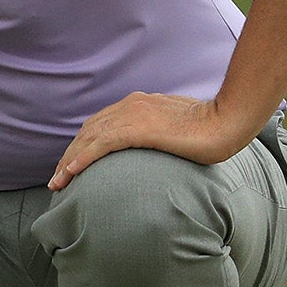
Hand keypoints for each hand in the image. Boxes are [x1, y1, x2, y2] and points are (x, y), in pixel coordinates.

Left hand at [47, 92, 256, 190]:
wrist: (229, 118)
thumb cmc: (212, 126)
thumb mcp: (178, 126)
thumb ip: (160, 131)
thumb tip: (158, 145)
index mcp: (139, 104)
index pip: (100, 124)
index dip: (82, 145)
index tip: (71, 165)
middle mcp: (131, 105)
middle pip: (88, 132)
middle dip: (69, 155)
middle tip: (57, 178)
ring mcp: (133, 115)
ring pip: (89, 139)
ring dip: (69, 162)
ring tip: (58, 182)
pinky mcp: (138, 128)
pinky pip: (101, 145)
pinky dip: (82, 159)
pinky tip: (70, 173)